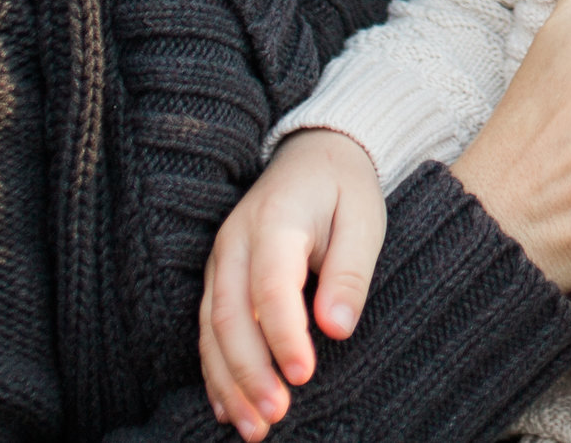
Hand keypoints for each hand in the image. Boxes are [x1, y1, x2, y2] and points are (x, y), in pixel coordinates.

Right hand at [198, 129, 384, 441]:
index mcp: (274, 221)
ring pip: (211, 329)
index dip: (283, 334)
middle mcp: (235, 242)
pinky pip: (206, 329)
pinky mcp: (218, 277)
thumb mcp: (363, 219)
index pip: (270, 285)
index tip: (303, 376)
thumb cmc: (344, 190)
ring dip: (228, 382)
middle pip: (229, 314)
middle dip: (249, 371)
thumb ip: (350, 272)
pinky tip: (227, 407)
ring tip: (253, 428)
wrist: (313, 155)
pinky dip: (215, 371)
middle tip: (275, 417)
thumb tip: (337, 327)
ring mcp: (220, 261)